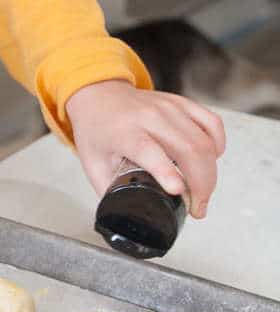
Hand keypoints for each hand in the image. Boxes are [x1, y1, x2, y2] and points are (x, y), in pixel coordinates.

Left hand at [64, 80, 225, 218]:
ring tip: (202, 194)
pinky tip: (211, 161)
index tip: (178, 191)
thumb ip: (111, 191)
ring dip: (210, 173)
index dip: (166, 171)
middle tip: (198, 208)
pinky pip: (212, 123)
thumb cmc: (96, 129)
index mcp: (124, 132)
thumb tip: (126, 217)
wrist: (99, 94)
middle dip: (201, 184)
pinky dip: (218, 145)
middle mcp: (149, 117)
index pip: (148, 150)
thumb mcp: (93, 164)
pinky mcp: (183, 104)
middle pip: (187, 149)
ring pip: (204, 140)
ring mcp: (169, 108)